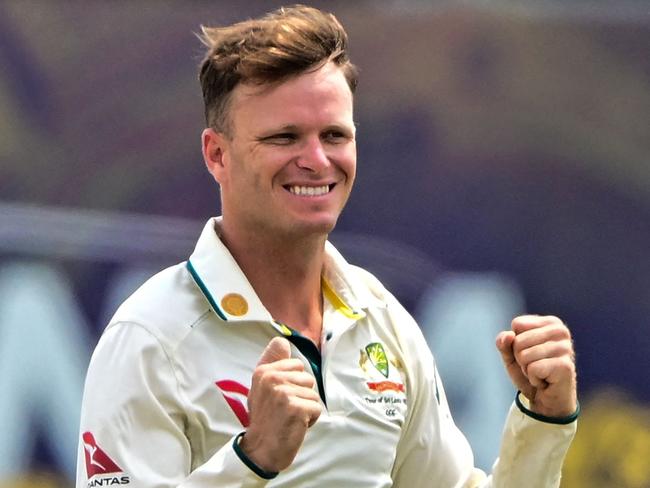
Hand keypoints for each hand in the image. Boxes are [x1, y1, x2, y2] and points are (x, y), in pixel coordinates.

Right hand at [239, 337, 321, 471]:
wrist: (261, 449)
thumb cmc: (265, 418)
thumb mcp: (262, 386)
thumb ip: (273, 362)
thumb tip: (282, 340)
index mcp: (263, 371)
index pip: (297, 364)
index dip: (294, 382)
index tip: (279, 397)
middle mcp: (271, 379)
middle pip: (307, 378)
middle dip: (302, 395)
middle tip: (285, 409)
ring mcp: (283, 393)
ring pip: (313, 394)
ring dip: (306, 408)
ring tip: (289, 417)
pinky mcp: (295, 408)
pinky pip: (317, 408)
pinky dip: (311, 420)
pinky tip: (295, 425)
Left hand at [496, 315, 576, 416]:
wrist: (547, 400)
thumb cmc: (530, 372)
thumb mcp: (510, 354)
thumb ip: (503, 342)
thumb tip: (508, 335)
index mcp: (551, 322)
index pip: (517, 324)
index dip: (515, 342)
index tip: (529, 353)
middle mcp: (561, 331)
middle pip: (519, 340)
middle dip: (520, 358)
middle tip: (535, 366)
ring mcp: (566, 348)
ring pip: (524, 355)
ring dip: (527, 369)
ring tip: (540, 373)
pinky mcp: (565, 366)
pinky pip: (533, 369)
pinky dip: (533, 379)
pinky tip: (545, 381)